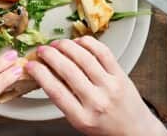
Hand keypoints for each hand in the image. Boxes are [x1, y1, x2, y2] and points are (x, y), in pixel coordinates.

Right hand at [26, 38, 166, 135]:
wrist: (135, 131)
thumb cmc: (105, 127)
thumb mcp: (80, 121)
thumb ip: (65, 100)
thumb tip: (47, 74)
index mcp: (82, 118)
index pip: (55, 91)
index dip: (40, 74)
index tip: (31, 65)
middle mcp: (96, 102)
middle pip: (68, 71)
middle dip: (50, 56)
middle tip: (42, 50)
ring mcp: (110, 87)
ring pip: (85, 59)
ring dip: (67, 47)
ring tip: (57, 44)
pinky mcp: (121, 76)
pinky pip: (104, 53)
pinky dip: (89, 43)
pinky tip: (79, 41)